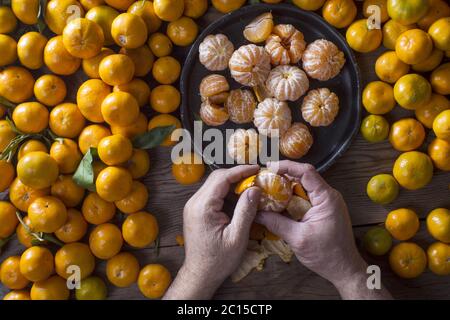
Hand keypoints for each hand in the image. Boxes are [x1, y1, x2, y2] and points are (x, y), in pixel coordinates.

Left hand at [164, 165, 260, 299]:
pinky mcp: (196, 211)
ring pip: (214, 184)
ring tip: (251, 186)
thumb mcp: (237, 237)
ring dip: (232, 183)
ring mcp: (193, 206)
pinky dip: (226, 192)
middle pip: (216, 178)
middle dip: (237, 174)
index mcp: (203, 207)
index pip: (222, 178)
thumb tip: (255, 189)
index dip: (240, 170)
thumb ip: (246, 210)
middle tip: (256, 177)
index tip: (257, 168)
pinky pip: (212, 194)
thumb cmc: (219, 259)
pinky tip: (240, 198)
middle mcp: (194, 202)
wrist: (200, 274)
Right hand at [255, 161, 391, 299]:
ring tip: (266, 191)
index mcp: (326, 198)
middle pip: (303, 178)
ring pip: (303, 188)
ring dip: (285, 189)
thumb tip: (256, 213)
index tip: (269, 168)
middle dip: (282, 178)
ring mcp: (326, 203)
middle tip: (263, 181)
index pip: (306, 171)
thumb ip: (276, 223)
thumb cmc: (326, 255)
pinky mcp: (323, 211)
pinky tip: (278, 205)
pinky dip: (291, 200)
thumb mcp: (297, 238)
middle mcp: (328, 196)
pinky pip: (305, 199)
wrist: (344, 270)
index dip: (287, 166)